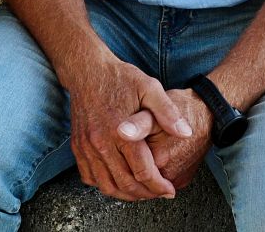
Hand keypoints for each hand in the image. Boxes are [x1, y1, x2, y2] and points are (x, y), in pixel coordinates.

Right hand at [66, 55, 190, 201]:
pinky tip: (117, 182)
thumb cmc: (121, 78)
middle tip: (158, 193)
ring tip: (141, 192)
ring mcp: (86, 147)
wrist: (87, 70)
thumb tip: (186, 133)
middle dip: (145, 194)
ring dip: (125, 195)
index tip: (170, 190)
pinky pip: (88, 177)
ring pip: (105, 186)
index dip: (159, 186)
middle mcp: (101, 144)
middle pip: (125, 184)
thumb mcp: (150, 88)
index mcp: (122, 132)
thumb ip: (168, 112)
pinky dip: (104, 186)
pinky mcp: (77, 146)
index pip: (143, 172)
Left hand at [123, 89, 213, 188]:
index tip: (119, 146)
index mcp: (159, 160)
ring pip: (149, 184)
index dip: (119, 158)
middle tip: (128, 148)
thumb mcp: (155, 110)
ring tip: (142, 150)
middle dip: (129, 167)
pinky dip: (154, 172)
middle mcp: (170, 175)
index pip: (127, 171)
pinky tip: (153, 155)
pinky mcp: (183, 179)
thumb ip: (137, 123)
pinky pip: (162, 182)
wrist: (207, 113)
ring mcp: (178, 179)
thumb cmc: (181, 109)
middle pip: (137, 180)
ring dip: (141, 171)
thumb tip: (121, 132)